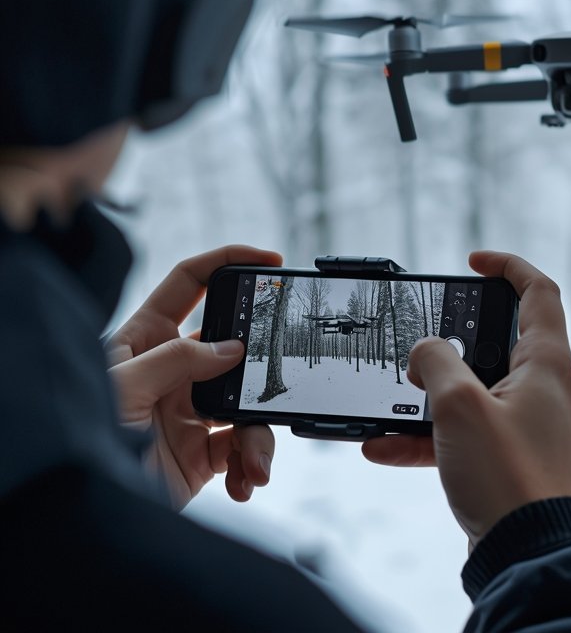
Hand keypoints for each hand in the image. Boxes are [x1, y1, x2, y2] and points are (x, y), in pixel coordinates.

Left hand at [106, 245, 282, 509]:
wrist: (86, 516)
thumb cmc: (81, 443)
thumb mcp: (124, 388)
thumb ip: (176, 359)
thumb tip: (230, 348)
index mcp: (144, 339)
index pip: (189, 284)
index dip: (227, 262)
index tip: (269, 261)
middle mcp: (171, 370)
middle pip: (233, 347)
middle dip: (262, 362)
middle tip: (282, 369)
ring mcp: (190, 411)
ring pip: (247, 403)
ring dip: (259, 435)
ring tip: (254, 463)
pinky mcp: (203, 453)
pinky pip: (244, 448)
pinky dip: (252, 465)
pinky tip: (245, 482)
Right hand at [362, 251, 570, 547]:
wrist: (532, 555)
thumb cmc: (509, 477)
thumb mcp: (459, 407)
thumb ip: (436, 363)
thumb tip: (427, 351)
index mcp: (548, 364)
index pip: (539, 293)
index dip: (508, 267)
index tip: (473, 262)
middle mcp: (549, 390)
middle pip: (501, 346)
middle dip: (451, 346)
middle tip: (419, 347)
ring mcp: (536, 428)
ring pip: (478, 396)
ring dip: (431, 401)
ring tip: (386, 410)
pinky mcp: (520, 461)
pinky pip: (473, 436)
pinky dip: (435, 438)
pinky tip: (386, 448)